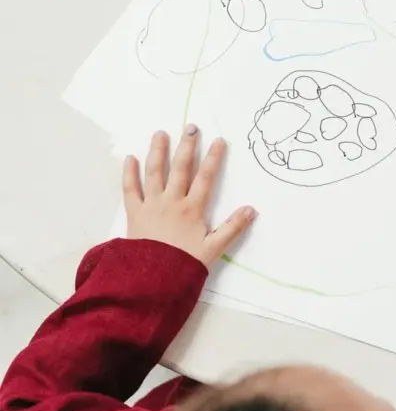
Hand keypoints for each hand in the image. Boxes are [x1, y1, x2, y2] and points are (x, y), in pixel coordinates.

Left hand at [123, 126, 255, 267]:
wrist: (151, 282)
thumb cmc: (183, 266)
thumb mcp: (213, 249)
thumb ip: (232, 228)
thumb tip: (252, 209)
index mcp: (192, 209)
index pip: (206, 178)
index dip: (214, 158)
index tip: (219, 140)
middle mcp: (172, 201)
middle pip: (180, 168)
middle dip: (187, 146)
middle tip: (191, 127)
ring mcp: (151, 205)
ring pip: (155, 173)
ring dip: (158, 152)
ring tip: (160, 134)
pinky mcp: (134, 214)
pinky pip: (130, 190)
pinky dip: (129, 173)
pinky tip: (130, 158)